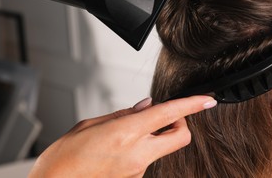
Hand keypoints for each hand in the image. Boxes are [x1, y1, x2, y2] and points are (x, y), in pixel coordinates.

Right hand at [29, 96, 216, 177]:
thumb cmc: (64, 157)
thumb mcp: (91, 124)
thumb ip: (125, 114)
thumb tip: (147, 105)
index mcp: (125, 134)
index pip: (169, 114)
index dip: (192, 104)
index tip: (207, 99)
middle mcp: (137, 154)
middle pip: (180, 137)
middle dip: (181, 122)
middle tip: (166, 114)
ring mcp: (137, 171)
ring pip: (163, 148)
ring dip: (156, 135)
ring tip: (129, 132)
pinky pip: (148, 158)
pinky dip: (142, 147)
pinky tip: (121, 148)